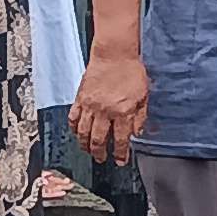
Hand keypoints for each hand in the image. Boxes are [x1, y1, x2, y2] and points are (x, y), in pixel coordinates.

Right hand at [72, 46, 148, 163]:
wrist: (114, 54)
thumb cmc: (131, 71)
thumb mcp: (143, 95)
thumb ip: (140, 117)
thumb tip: (137, 133)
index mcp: (123, 112)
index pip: (121, 140)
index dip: (120, 154)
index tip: (120, 161)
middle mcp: (105, 111)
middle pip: (99, 140)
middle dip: (100, 153)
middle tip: (101, 159)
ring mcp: (90, 105)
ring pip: (83, 132)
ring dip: (85, 145)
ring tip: (88, 151)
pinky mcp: (80, 98)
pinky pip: (73, 117)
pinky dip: (73, 128)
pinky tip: (76, 133)